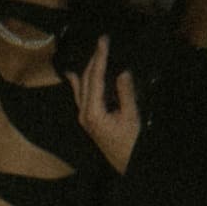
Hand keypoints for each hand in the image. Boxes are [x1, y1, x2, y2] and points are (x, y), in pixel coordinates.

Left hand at [66, 36, 140, 174]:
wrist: (125, 165)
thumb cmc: (130, 145)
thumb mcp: (131, 118)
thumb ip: (125, 94)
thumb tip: (121, 72)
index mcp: (93, 113)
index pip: (94, 78)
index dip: (99, 57)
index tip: (104, 41)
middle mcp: (84, 114)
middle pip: (85, 80)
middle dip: (93, 59)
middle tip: (102, 41)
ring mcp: (85, 118)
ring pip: (81, 87)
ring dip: (86, 68)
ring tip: (92, 52)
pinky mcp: (89, 120)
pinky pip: (82, 96)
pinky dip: (81, 82)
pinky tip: (75, 75)